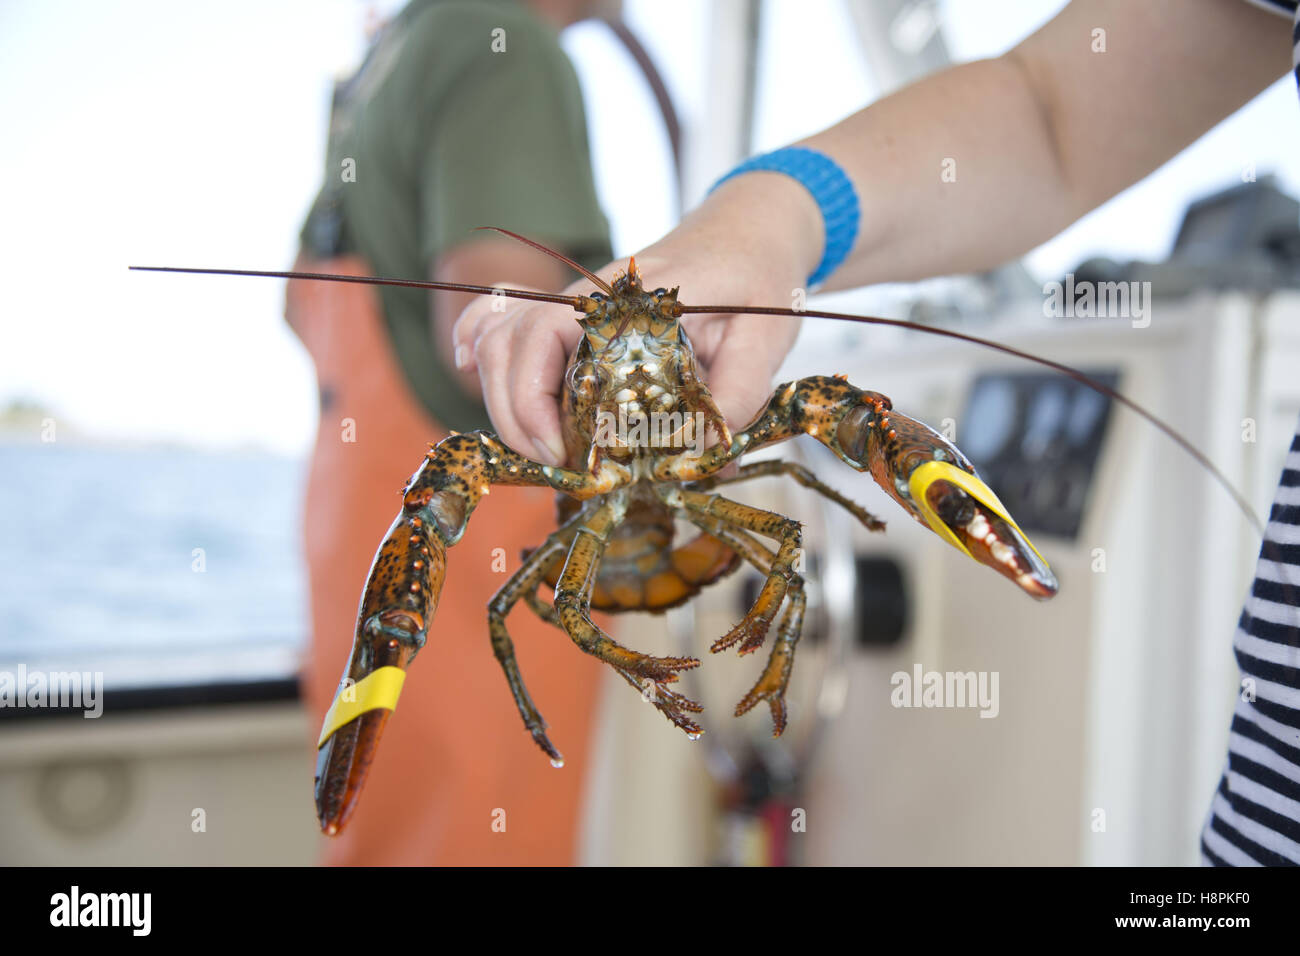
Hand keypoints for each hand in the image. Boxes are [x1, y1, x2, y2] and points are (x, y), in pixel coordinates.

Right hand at [452, 176, 821, 464]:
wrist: (755, 229)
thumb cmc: (759, 277)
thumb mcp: (765, 336)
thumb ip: (740, 391)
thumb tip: (704, 453)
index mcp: (624, 299)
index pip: (542, 338)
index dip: (533, 403)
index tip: (559, 454)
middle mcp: (589, 296)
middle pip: (507, 345)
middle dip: (512, 416)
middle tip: (551, 468)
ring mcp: (579, 301)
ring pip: (501, 338)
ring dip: (503, 397)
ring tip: (538, 449)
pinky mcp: (581, 313)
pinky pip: (511, 317)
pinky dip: (479, 341)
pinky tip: (465, 367)